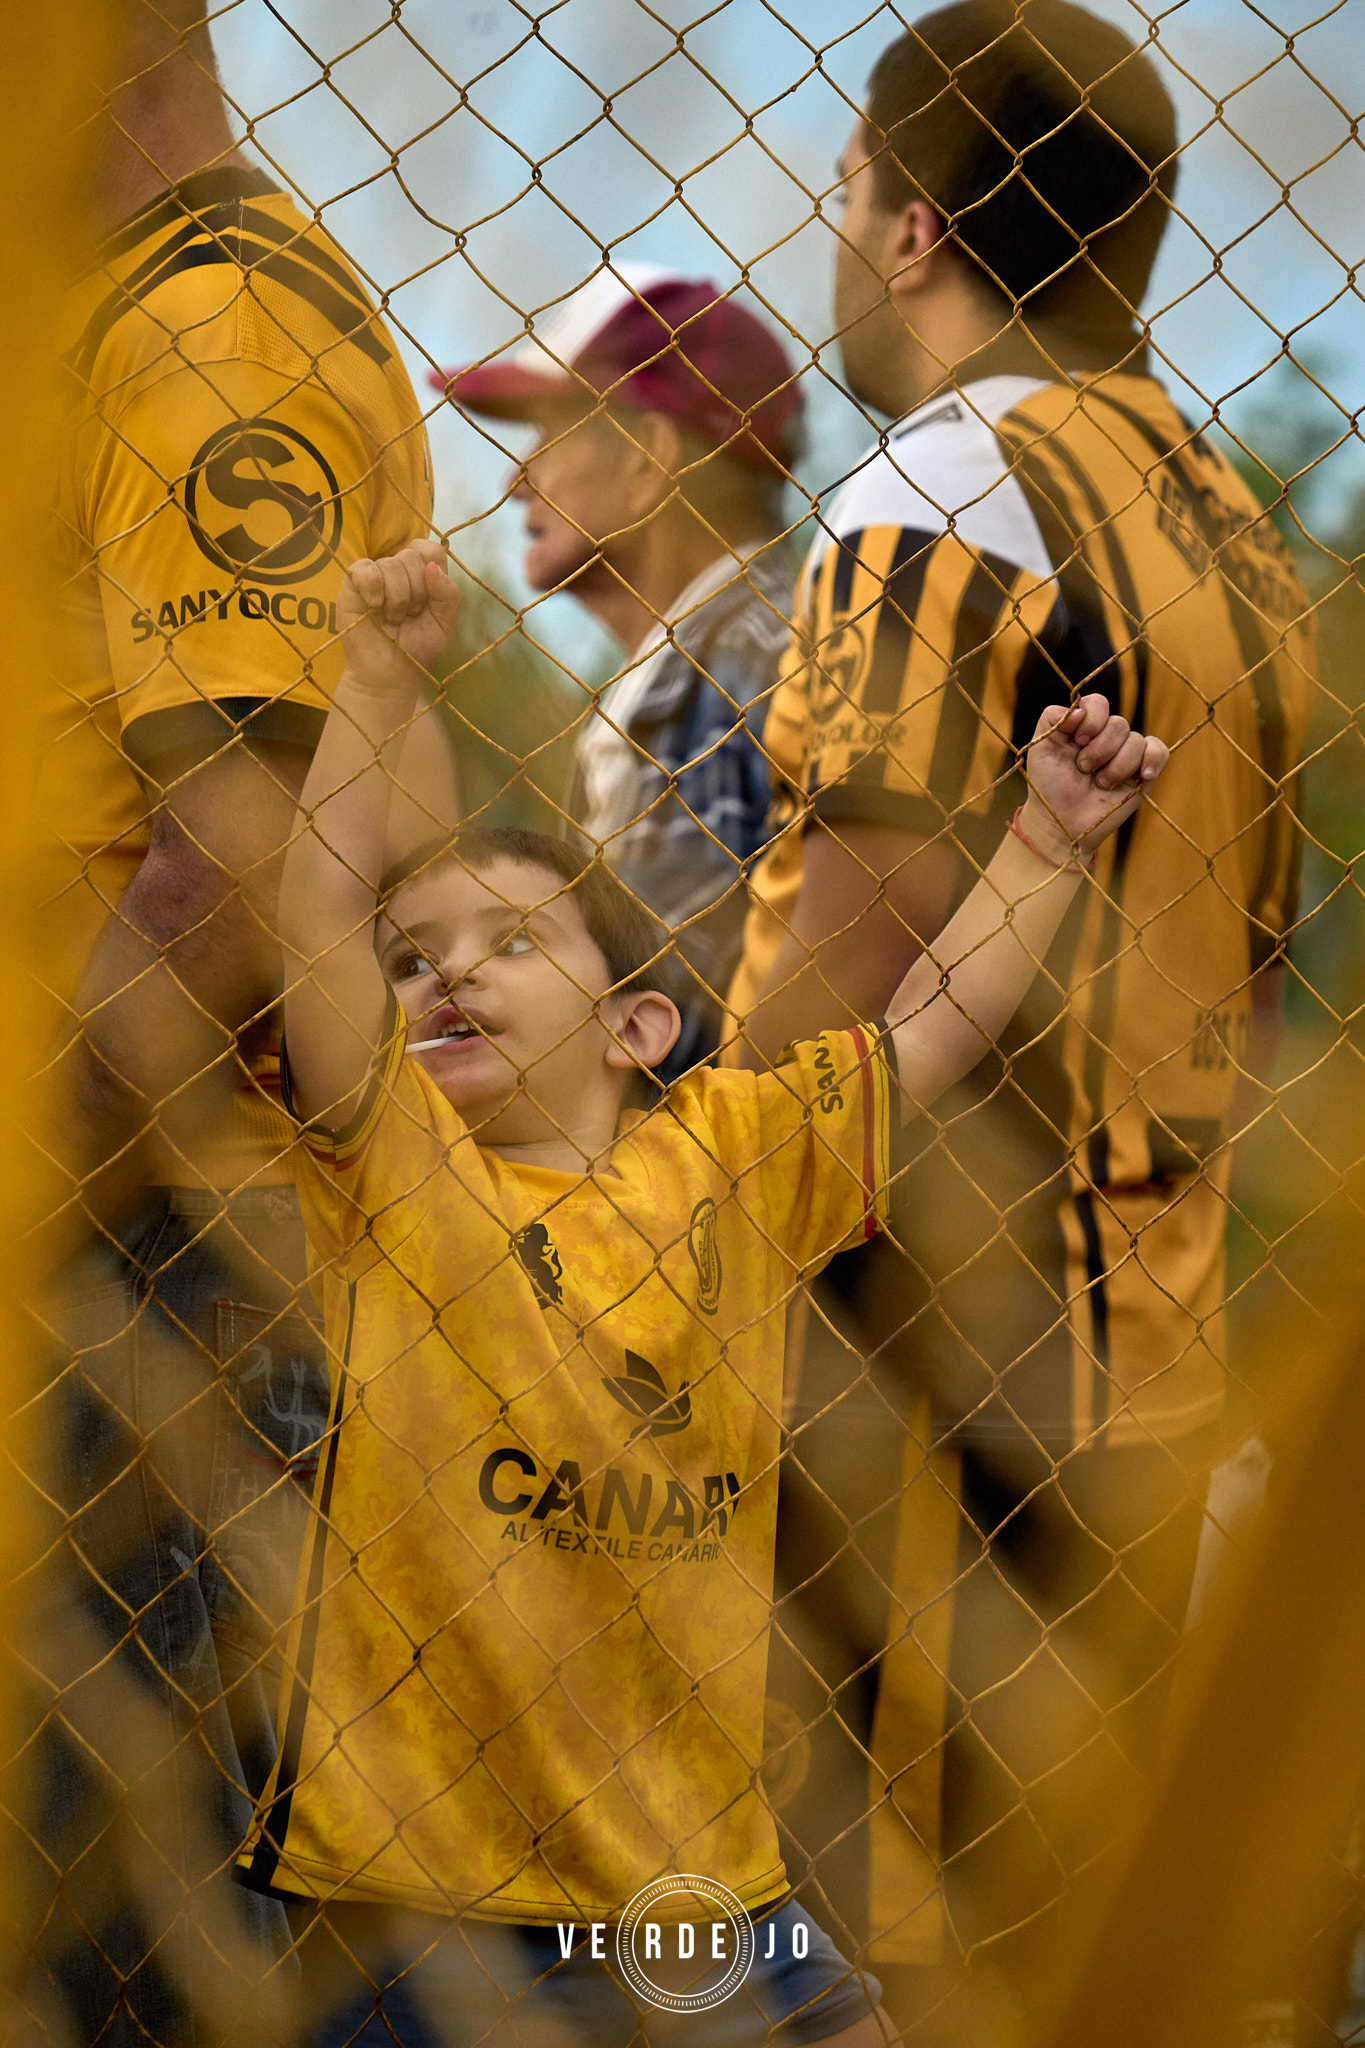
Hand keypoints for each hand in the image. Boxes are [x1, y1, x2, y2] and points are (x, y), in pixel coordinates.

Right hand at [338, 540, 460, 695]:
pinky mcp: (353, 584)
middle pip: (412, 556)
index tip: (429, 596)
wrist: (390, 675)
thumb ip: (447, 594)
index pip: (431, 549)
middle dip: (416, 591)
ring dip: (397, 598)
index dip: (432, 567)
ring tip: (393, 619)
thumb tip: (431, 567)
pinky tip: (375, 607)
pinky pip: (364, 568)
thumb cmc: (417, 650)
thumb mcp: (444, 623)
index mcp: (423, 577)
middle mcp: (399, 571)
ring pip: (390, 564)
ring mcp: (376, 575)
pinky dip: (373, 587)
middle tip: (410, 615)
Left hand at [1019, 693, 1168, 863]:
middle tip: (1084, 769)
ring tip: (1100, 783)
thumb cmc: (1048, 786)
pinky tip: (1143, 776)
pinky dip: (1153, 760)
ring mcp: (1126, 754)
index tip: (1077, 742)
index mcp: (1084, 727)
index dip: (1092, 721)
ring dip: (1116, 765)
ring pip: (1136, 741)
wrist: (1061, 822)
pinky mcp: (1143, 773)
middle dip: (1100, 749)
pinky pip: (1159, 751)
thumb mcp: (1041, 747)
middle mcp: (1106, 737)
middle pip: (1119, 723)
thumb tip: (1081, 710)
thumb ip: (1052, 718)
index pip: (1098, 704)